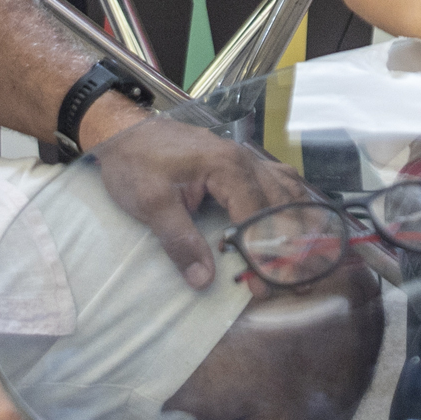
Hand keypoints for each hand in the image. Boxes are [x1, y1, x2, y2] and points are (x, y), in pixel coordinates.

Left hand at [86, 109, 313, 289]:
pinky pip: (276, 182)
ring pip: (286, 193)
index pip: (257, 218)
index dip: (262, 256)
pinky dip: (288, 205)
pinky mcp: (239, 162)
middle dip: (289, 247)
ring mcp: (246, 159)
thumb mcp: (151, 204)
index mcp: (228, 167)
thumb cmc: (135, 163)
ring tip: (298, 262)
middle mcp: (246, 161)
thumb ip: (180, 242)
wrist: (122, 131)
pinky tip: (292, 221)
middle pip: (281, 207)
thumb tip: (203, 279)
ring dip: (295, 227)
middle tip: (292, 283)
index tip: (260, 288)